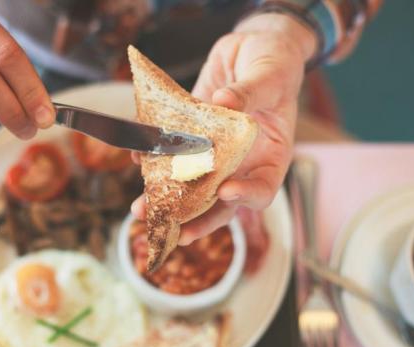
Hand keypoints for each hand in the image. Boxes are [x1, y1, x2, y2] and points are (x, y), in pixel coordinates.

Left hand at [132, 13, 315, 244]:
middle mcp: (241, 163)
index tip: (226, 191)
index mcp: (271, 156)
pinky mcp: (192, 137)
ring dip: (166, 199)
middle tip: (171, 230)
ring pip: (192, 185)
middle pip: (221, 202)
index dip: (246, 196)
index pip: (262, 188)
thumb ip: (250, 92)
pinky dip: (154, 158)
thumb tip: (224, 103)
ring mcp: (215, 153)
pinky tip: (138, 158)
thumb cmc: (275, 63)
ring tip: (141, 209)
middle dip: (195, 218)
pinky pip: (173, 154)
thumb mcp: (270, 74)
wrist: (251, 48)